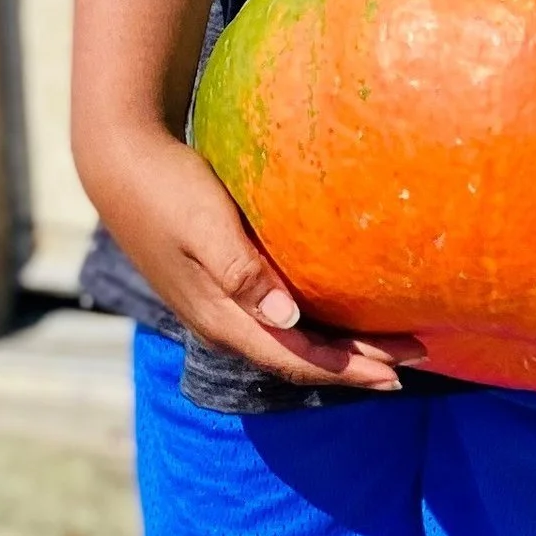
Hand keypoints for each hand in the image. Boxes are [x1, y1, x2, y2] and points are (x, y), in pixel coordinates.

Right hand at [83, 124, 417, 390]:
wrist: (119, 162)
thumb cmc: (167, 186)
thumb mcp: (206, 224)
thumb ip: (242, 272)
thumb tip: (287, 321)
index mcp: (222, 316)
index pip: (297, 358)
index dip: (348, 370)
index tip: (397, 373)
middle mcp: (222, 321)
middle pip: (300, 358)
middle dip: (357, 365)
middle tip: (416, 359)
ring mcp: (218, 305)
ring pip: (289, 342)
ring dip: (340, 348)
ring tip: (388, 347)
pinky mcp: (219, 284)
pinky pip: (277, 322)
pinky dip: (314, 327)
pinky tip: (335, 315)